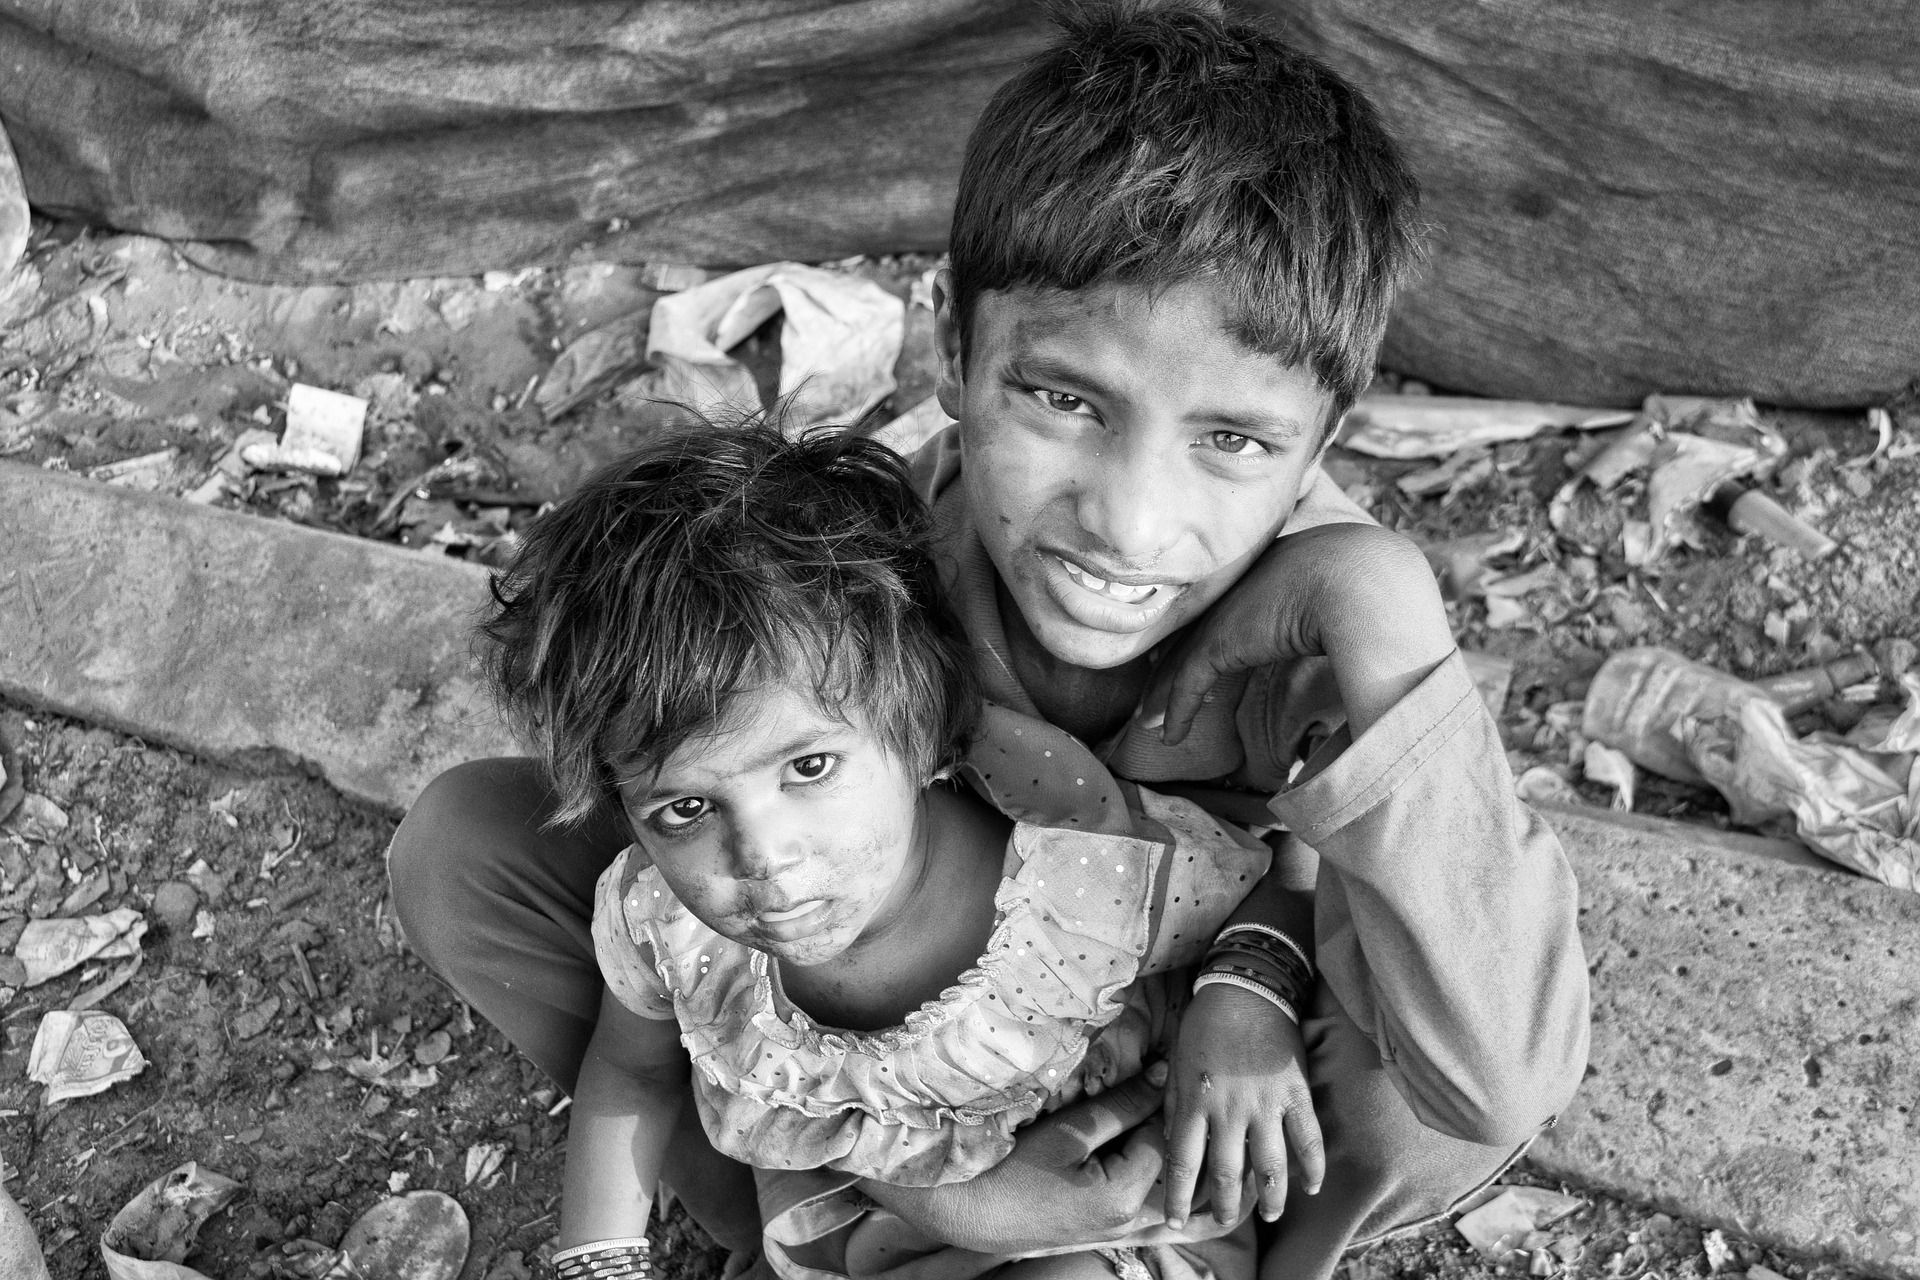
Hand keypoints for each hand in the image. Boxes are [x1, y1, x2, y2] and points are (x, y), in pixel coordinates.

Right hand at [866, 1068, 1167, 1253]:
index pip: (1166, 1136)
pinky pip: (1128, 1189)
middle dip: (1150, 1120)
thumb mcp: (1069, 1131)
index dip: (1159, 1100)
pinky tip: (1104, 1141)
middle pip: (1160, 1159)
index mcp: (1126, 1196)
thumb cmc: (1011, 1169)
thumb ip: (1121, 1105)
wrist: (965, 1212)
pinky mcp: (1099, 1227)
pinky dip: (1124, 1162)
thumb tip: (1162, 1076)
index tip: (1148, 1071)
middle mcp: (1129, 1220)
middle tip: (1132, 1088)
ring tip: (1115, 1111)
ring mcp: (1114, 1229)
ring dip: (1136, 1140)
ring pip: (1145, 1174)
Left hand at [1140, 523, 1450, 744]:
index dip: (1222, 631)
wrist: (1367, 588)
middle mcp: (1249, 582)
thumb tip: (1361, 667)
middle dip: (1178, 660)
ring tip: (1153, 718)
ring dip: (1168, 692)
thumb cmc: (1378, 599)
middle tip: (1160, 686)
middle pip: (1205, 628)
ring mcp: (1231, 611)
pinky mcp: (1219, 641)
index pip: (1244, 603)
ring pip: (1188, 657)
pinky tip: (1170, 734)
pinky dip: (1178, 710)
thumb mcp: (1354, 613)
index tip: (1207, 657)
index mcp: (1287, 565)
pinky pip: (1190, 682)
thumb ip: (1344, 627)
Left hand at [1162, 984, 1323, 1227]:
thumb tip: (1168, 1142)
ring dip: (1270, 1198)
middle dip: (1224, 1207)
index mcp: (1194, 1102)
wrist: (1247, 987)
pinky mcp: (1296, 1094)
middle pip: (1227, 1175)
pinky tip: (1311, 1187)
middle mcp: (1229, 1110)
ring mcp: (1265, 1105)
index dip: (1179, 1197)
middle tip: (1222, 1222)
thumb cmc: (1205, 1023)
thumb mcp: (1176, 1062)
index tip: (1176, 1220)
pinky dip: (1312, 1168)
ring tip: (1269, 1214)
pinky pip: (1308, 1139)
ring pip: (1270, 1167)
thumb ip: (1172, 1104)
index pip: (1183, 1163)